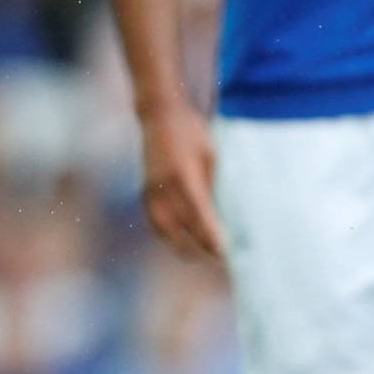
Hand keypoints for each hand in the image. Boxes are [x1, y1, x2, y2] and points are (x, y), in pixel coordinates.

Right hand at [139, 104, 224, 259]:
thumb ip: (215, 184)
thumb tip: (228, 214)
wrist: (159, 115)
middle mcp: (165, 187)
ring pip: (164, 230)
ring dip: (181, 246)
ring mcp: (151, 191)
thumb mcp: (211, 154)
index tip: (226, 253)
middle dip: (199, 247)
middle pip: (181, 230)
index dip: (211, 238)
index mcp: (185, 177)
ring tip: (200, 256)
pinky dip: (167, 235)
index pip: (200, 217)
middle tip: (219, 258)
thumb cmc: (192, 132)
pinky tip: (181, 242)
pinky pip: (155, 222)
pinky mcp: (145, 192)